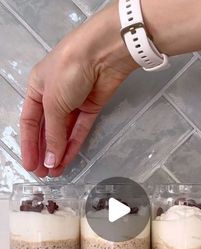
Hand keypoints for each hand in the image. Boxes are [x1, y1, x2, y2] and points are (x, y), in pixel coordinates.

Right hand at [20, 1, 136, 176]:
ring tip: (55, 172)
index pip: (29, 122)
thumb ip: (52, 133)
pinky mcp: (91, 107)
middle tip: (43, 174)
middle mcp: (53, 96)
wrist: (102, 53)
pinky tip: (68, 159)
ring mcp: (73, 102)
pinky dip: (74, 144)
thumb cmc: (68, 70)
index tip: (30, 165)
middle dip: (44, 152)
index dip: (28, 145)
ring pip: (64, 132)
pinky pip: (80, 129)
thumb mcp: (53, 103)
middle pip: (46, 129)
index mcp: (36, 89)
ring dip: (59, 151)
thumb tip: (50, 159)